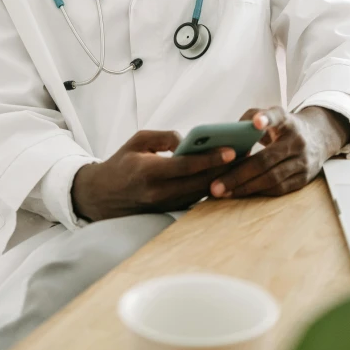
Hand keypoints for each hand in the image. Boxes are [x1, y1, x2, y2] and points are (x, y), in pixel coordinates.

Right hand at [72, 130, 236, 221]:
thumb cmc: (122, 162)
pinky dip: (210, 187)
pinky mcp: (169, 212)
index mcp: (148, 172)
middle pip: (199, 182)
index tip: (231, 150)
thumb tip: (189, 140)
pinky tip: (225, 175)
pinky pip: (195, 200)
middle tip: (246, 154)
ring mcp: (164, 206)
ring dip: (222, 179)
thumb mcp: (138, 140)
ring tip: (241, 163)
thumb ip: (164, 137)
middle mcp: (158, 193)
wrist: (102, 195)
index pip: (185, 166)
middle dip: (224, 169)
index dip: (210, 159)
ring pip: (200, 193)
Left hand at [209, 105, 349, 198]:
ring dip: (245, 188)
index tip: (257, 122)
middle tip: (214, 185)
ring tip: (223, 191)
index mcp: (286, 120)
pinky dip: (258, 192)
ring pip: (271, 179)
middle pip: (265, 160)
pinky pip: (278, 189)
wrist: (318, 137)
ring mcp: (303, 161)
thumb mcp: (270, 115)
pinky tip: (241, 193)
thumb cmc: (283, 127)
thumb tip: (230, 144)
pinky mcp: (304, 178)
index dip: (267, 119)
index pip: (277, 117)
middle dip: (238, 175)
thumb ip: (248, 121)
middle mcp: (297, 140)